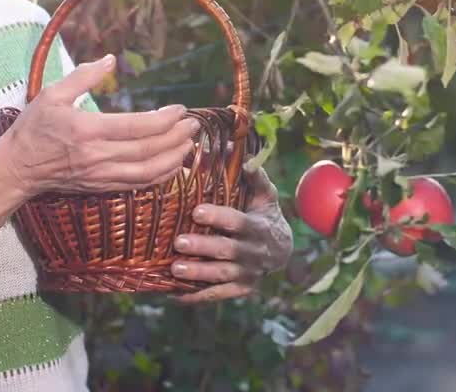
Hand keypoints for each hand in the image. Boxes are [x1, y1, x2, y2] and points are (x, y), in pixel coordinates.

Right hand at [0, 54, 199, 196]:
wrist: (17, 168)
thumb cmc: (33, 128)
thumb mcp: (52, 94)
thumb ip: (83, 76)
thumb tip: (110, 59)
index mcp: (87, 130)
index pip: (136, 127)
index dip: (164, 120)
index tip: (180, 109)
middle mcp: (97, 155)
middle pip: (148, 149)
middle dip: (176, 137)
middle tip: (194, 125)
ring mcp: (101, 175)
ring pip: (147, 172)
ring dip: (174, 159)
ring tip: (190, 145)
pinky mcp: (101, 186)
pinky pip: (138, 185)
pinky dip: (160, 177)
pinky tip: (173, 166)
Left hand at [170, 164, 293, 302]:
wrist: (281, 249)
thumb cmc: (264, 214)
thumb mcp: (265, 194)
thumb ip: (255, 177)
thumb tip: (245, 159)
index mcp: (258, 227)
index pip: (238, 222)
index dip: (218, 217)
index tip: (196, 211)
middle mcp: (254, 252)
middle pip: (228, 251)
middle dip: (203, 247)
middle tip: (178, 243)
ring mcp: (247, 273)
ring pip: (222, 275)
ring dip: (199, 273)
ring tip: (174, 269)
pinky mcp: (240, 289)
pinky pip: (218, 294)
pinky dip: (197, 296)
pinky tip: (174, 295)